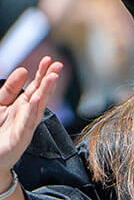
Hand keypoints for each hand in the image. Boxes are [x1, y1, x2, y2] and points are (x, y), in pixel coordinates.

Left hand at [0, 58, 60, 174]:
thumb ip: (9, 89)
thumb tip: (23, 70)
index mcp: (22, 106)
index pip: (35, 87)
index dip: (41, 73)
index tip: (48, 60)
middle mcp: (27, 115)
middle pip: (40, 94)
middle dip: (49, 79)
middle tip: (57, 65)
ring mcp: (25, 127)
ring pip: (37, 107)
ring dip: (45, 92)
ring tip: (51, 77)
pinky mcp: (19, 139)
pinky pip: (26, 124)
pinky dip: (31, 113)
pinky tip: (35, 101)